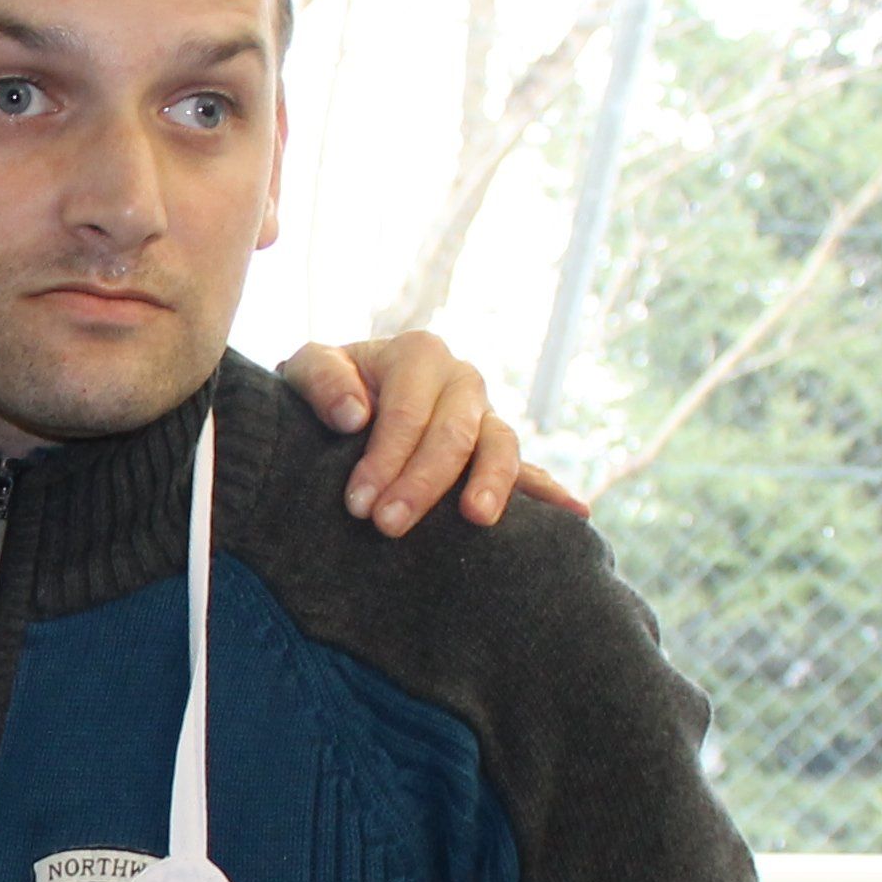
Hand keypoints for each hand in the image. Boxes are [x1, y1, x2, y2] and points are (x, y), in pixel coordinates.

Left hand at [277, 332, 586, 533]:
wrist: (340, 404)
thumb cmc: (324, 389)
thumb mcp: (307, 369)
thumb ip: (321, 380)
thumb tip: (352, 415)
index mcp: (420, 355)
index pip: (408, 412)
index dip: (385, 458)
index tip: (358, 503)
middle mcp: (462, 381)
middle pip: (454, 434)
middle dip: (423, 483)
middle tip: (388, 526)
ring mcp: (485, 417)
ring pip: (501, 447)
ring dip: (490, 486)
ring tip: (475, 521)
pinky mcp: (494, 452)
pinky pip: (530, 471)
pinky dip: (551, 492)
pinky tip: (574, 513)